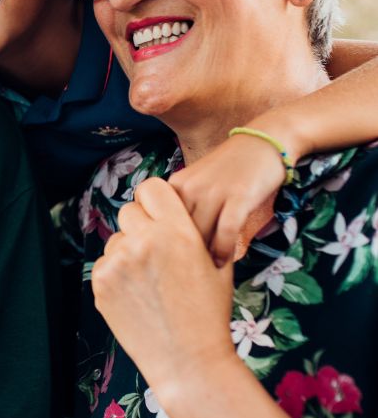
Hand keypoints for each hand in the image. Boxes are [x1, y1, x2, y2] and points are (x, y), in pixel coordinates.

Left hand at [91, 178, 237, 398]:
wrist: (188, 361)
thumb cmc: (209, 313)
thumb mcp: (215, 264)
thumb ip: (192, 230)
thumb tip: (174, 209)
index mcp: (177, 231)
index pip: (152, 187)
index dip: (155, 200)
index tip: (159, 215)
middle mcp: (145, 240)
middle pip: (130, 211)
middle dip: (141, 227)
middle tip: (156, 254)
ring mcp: (119, 261)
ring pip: (116, 239)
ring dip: (127, 252)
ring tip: (149, 283)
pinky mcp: (100, 281)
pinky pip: (104, 263)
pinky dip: (116, 275)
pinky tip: (136, 297)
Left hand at [168, 133, 282, 265]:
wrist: (262, 143)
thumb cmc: (229, 171)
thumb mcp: (197, 184)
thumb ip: (182, 209)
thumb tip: (168, 243)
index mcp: (175, 185)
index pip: (156, 222)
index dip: (160, 244)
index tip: (165, 259)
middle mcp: (189, 187)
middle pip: (175, 232)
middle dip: (178, 256)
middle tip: (182, 274)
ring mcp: (214, 192)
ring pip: (198, 235)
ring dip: (200, 258)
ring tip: (201, 274)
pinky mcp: (239, 197)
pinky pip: (225, 232)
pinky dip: (223, 251)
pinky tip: (222, 262)